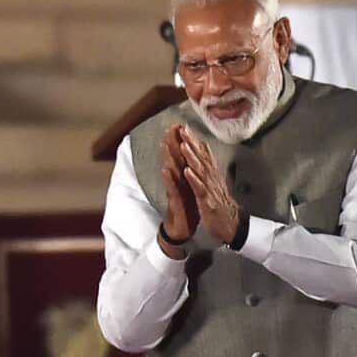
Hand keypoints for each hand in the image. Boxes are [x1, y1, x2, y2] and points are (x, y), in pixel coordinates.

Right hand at [159, 125, 198, 256]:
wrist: (182, 230)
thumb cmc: (187, 210)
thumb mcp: (190, 189)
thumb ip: (189, 175)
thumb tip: (191, 161)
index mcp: (183, 178)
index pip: (181, 156)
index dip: (181, 141)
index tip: (180, 125)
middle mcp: (177, 182)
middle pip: (174, 159)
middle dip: (172, 143)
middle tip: (170, 126)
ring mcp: (174, 191)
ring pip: (170, 171)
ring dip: (167, 157)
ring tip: (165, 143)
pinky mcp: (174, 202)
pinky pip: (171, 189)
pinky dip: (169, 179)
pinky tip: (165, 170)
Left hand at [178, 127, 240, 243]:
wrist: (231, 225)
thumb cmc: (220, 205)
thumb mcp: (214, 184)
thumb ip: (208, 170)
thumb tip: (204, 156)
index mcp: (211, 175)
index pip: (203, 154)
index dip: (194, 140)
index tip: (185, 127)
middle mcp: (212, 179)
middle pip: (202, 157)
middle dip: (192, 142)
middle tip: (182, 129)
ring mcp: (210, 189)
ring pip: (201, 170)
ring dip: (192, 157)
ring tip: (183, 145)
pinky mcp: (208, 201)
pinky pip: (200, 189)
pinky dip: (194, 179)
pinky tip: (187, 171)